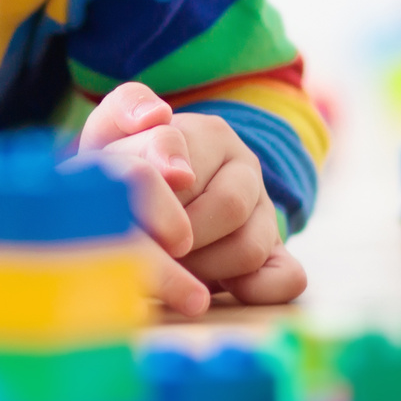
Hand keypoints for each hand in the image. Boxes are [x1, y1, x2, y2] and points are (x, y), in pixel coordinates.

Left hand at [76, 85, 306, 315]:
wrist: (151, 205)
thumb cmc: (128, 172)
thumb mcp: (113, 135)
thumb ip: (126, 110)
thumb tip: (156, 116)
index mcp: (207, 134)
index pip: (185, 148)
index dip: (163, 175)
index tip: (145, 199)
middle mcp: (243, 168)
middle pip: (228, 206)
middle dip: (181, 238)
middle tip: (147, 252)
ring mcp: (264, 212)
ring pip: (251, 246)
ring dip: (204, 269)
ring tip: (170, 271)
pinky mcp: (276, 254)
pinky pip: (287, 277)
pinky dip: (257, 290)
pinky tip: (221, 291)